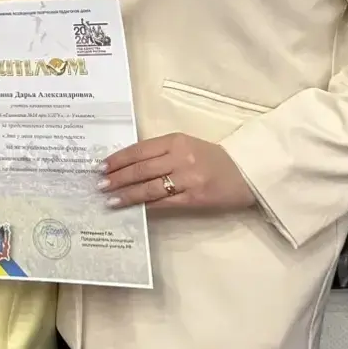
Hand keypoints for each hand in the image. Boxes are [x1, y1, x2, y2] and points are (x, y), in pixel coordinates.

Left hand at [100, 132, 257, 212]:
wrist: (248, 173)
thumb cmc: (214, 159)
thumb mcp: (187, 147)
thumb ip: (162, 153)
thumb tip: (129, 167)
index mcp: (176, 140)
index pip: (139, 149)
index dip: (118, 159)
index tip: (101, 166)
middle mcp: (180, 157)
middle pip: (141, 168)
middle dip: (117, 177)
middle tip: (99, 185)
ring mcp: (188, 178)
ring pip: (150, 187)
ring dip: (127, 194)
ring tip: (110, 199)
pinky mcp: (195, 198)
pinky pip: (165, 202)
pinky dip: (147, 205)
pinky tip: (134, 208)